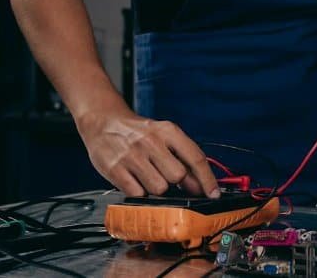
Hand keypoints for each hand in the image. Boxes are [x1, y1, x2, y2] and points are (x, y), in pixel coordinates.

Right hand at [75, 109, 218, 197]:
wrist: (103, 121)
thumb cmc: (139, 133)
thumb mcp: (164, 135)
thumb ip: (182, 157)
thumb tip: (201, 185)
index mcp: (168, 131)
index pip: (195, 158)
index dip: (207, 179)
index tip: (213, 194)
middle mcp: (151, 141)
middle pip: (178, 176)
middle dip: (176, 183)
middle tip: (168, 178)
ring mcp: (132, 156)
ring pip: (159, 188)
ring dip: (157, 189)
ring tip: (148, 177)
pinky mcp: (115, 169)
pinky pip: (137, 194)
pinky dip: (139, 193)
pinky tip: (135, 181)